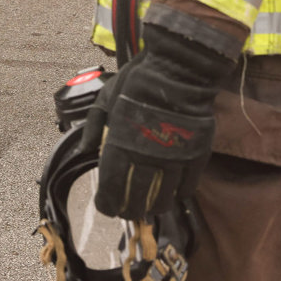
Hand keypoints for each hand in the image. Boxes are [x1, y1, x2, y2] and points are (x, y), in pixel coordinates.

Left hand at [83, 26, 230, 222]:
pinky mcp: (195, 157)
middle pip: (136, 201)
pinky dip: (178, 196)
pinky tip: (172, 194)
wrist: (178, 70)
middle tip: (127, 210)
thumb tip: (84, 149)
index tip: (106, 205)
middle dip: (128, 210)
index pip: (111, 189)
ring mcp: (173, 160)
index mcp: (120, 145)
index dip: (107, 204)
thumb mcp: (106, 99)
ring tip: (149, 207)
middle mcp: (146, 158)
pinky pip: (187, 188)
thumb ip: (94, 126)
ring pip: (162, 200)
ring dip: (153, 207)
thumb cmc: (138, 82)